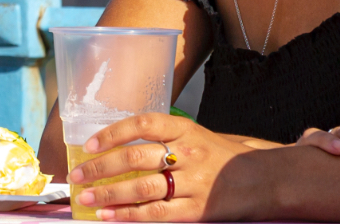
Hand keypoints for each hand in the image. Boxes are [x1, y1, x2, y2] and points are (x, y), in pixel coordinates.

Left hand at [66, 113, 264, 221]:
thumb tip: (116, 147)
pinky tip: (109, 216)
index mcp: (185, 130)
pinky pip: (156, 213)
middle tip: (77, 175)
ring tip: (86, 197)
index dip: (113, 132)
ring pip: (141, 187)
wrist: (263, 181)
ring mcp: (193, 182)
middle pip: (135, 157)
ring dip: (108, 193)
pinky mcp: (196, 209)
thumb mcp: (195, 137)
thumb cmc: (220, 158)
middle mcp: (188, 153)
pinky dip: (128, 215)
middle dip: (100, 167)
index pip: (143, 124)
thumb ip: (162, 139)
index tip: (90, 144)